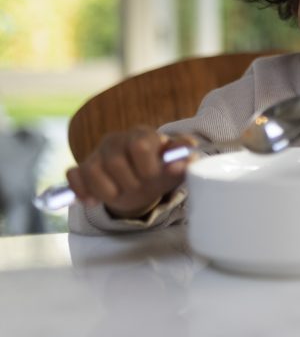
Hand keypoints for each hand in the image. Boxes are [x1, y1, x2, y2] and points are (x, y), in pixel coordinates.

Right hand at [65, 127, 191, 218]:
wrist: (141, 182)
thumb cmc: (159, 171)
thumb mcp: (174, 168)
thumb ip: (183, 163)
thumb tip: (188, 161)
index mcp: (143, 135)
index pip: (140, 145)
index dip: (146, 167)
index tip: (152, 178)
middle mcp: (117, 139)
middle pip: (115, 162)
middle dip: (128, 183)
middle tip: (138, 188)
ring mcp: (97, 153)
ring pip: (92, 170)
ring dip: (108, 191)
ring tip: (120, 195)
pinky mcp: (82, 167)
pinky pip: (73, 176)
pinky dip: (82, 191)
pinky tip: (93, 201)